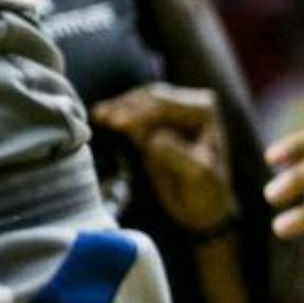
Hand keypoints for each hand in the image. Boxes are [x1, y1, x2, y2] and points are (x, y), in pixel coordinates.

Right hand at [91, 83, 235, 236]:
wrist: (203, 203)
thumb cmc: (205, 191)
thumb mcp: (197, 176)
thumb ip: (178, 155)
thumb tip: (155, 138)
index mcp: (204, 111)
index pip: (166, 107)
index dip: (140, 114)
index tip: (117, 123)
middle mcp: (190, 103)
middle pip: (150, 98)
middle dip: (125, 107)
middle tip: (100, 116)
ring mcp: (174, 109)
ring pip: (139, 101)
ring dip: (118, 108)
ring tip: (98, 116)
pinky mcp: (158, 118)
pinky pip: (134, 110)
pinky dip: (117, 112)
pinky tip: (100, 115)